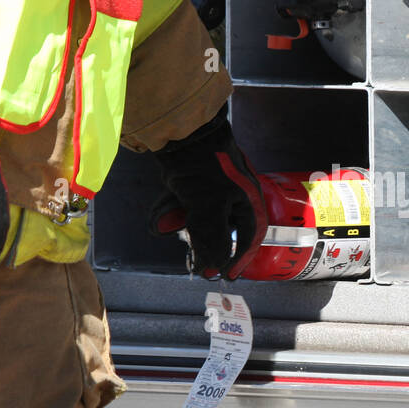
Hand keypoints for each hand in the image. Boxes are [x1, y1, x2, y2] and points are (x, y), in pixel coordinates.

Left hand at [150, 104, 266, 279]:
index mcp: (248, 202)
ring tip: (162, 219)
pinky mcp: (189, 183)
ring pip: (193, 218)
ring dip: (175, 220)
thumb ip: (212, 240)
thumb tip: (212, 269)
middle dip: (195, 236)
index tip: (226, 276)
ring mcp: (209, 189)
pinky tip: (159, 208)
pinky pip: (179, 205)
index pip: (249, 238)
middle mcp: (232, 197)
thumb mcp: (209, 208)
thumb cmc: (205, 167)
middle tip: (187, 254)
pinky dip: (168, 208)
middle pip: (216, 230)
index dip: (239, 259)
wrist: (180, 131)